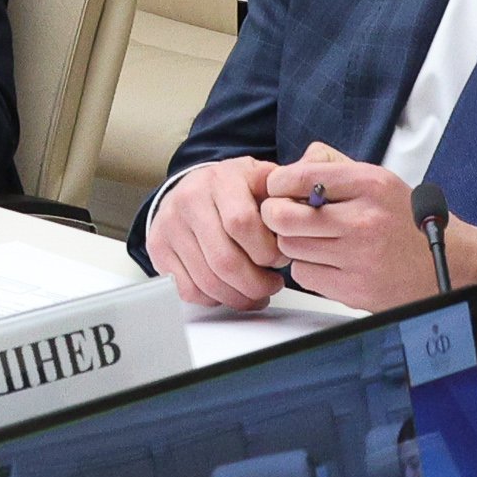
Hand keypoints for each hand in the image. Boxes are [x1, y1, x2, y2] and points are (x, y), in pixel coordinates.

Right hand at [149, 157, 286, 309]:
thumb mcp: (264, 177)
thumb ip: (291, 186)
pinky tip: (230, 291)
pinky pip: (188, 290)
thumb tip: (317, 187)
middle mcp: (189, 201)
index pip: (242, 224)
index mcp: (221, 180)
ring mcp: (170, 226)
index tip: (280, 258)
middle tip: (273, 285)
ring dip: (239, 297)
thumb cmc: (236, 188)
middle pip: (224, 260)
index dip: (267, 251)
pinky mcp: (159, 248)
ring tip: (256, 292)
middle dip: (256, 284)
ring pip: (207, 281)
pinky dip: (214, 299)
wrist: (193, 186)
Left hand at [259, 144, 476, 310]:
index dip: (277, 185)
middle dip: (276, 216)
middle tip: (284, 216)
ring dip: (294, 243)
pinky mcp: (356, 289)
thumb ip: (330, 165)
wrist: (451, 262)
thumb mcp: (376, 179)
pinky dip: (309, 269)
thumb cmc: (405, 219)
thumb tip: (288, 170)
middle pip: (283, 217)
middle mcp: (366, 220)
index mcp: (370, 184)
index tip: (279, 190)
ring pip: (290, 248)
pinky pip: (305, 276)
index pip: (298, 178)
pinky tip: (328, 261)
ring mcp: (361, 257)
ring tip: (314, 239)